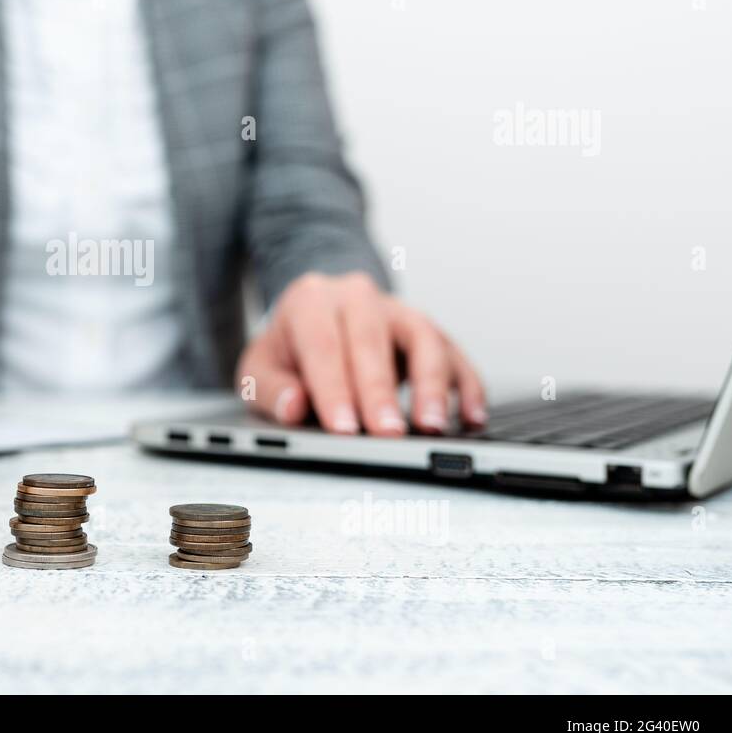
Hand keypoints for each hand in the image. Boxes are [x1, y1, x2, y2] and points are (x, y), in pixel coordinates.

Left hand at [236, 272, 486, 434]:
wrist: (317, 316)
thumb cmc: (290, 350)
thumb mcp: (259, 367)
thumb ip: (269, 388)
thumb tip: (293, 406)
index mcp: (311, 302)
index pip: (323, 346)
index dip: (334, 389)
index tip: (343, 429)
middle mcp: (357, 297)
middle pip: (372, 341)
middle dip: (381, 393)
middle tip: (388, 435)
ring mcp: (398, 311)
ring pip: (423, 339)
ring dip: (432, 386)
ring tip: (433, 427)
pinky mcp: (428, 330)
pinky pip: (454, 354)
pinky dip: (467, 386)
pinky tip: (472, 417)